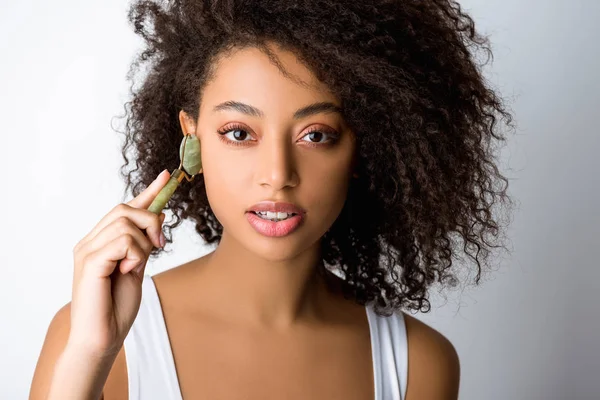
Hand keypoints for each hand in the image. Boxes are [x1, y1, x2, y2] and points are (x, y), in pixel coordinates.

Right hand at [67, 169, 170, 356]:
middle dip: (150, 221)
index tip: (167, 177)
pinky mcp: (89, 261)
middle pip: (125, 209)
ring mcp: (87, 250)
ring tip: (136, 266)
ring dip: (142, 243)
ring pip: (125, 222)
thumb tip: (158, 216)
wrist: (103, 337)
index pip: (124, 209)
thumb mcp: (138, 267)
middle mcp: (90, 242)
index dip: (147, 192)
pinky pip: (122, 241)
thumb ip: (144, 243)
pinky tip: (127, 271)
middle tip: (159, 245)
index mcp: (100, 242)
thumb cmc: (116, 307)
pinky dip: (134, 254)